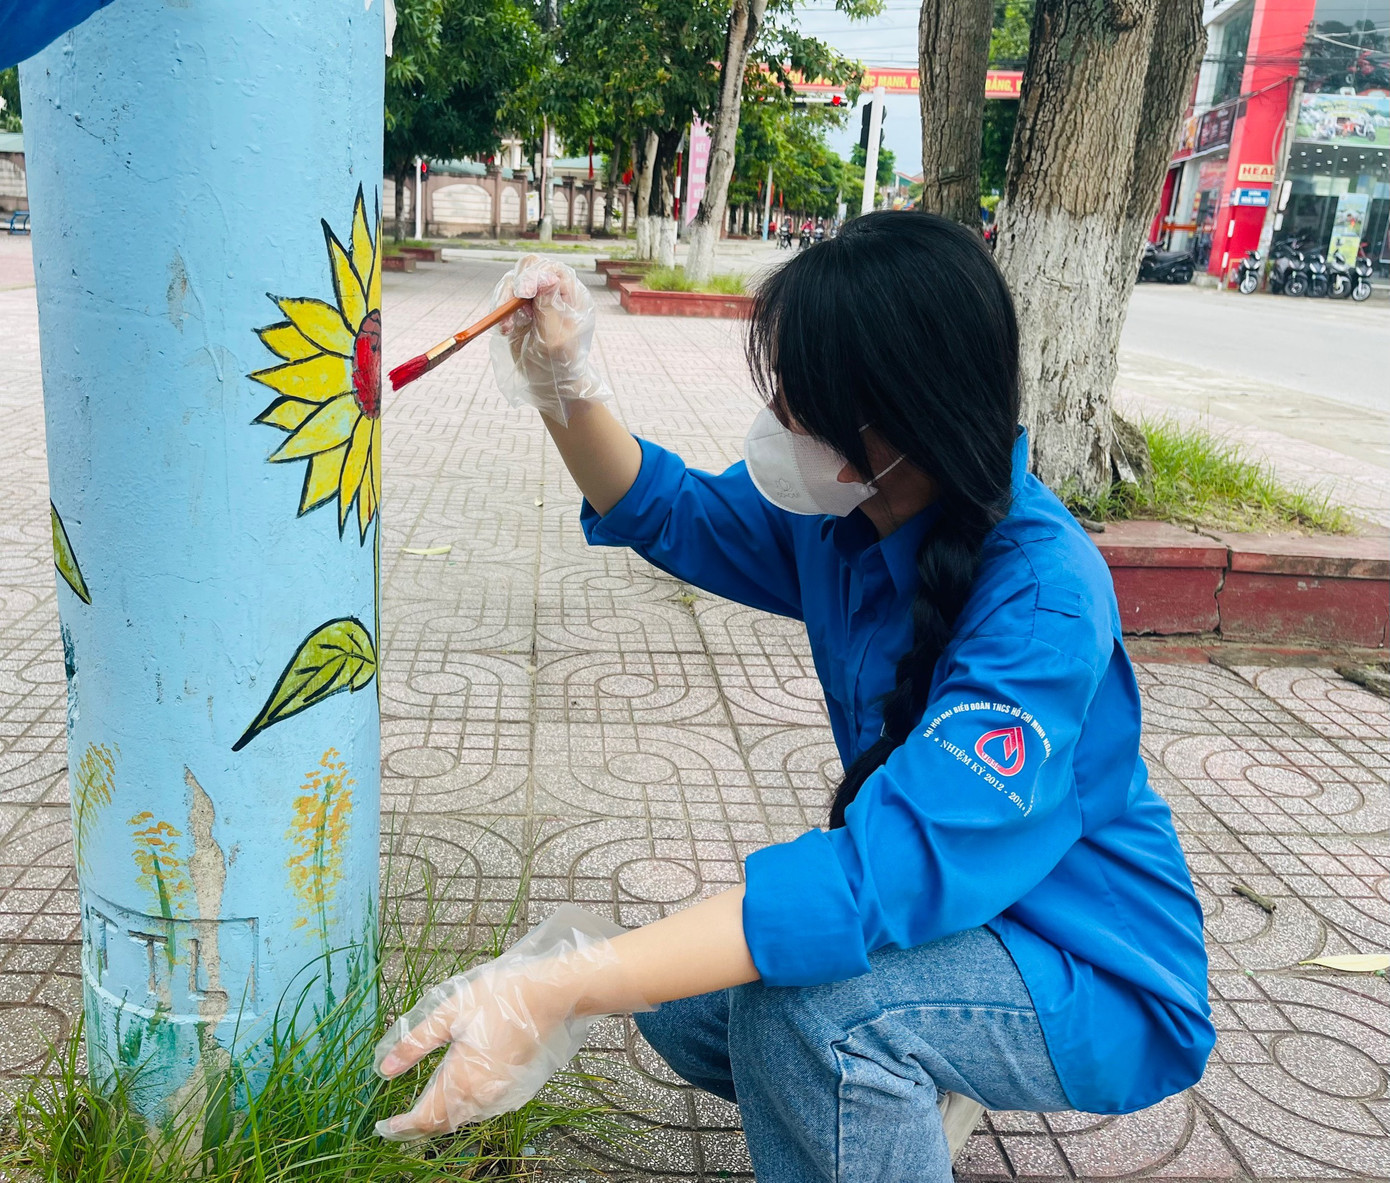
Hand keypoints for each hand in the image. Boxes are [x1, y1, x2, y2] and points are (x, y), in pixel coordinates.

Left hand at [373, 906, 644, 1140]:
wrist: (549, 994)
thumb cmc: (499, 996)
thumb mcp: (449, 1012)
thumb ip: (416, 1043)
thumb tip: (385, 1070)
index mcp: (462, 1077)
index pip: (426, 1117)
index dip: (402, 1127)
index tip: (383, 1127)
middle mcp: (481, 1092)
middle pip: (443, 1124)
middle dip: (417, 1128)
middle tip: (395, 1126)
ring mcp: (499, 1090)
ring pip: (462, 1118)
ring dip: (438, 1121)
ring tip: (417, 1115)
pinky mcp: (510, 1084)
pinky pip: (478, 1109)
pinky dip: (458, 1111)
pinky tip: (451, 1099)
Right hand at [489, 256, 608, 422]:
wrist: (550, 385)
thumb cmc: (560, 365)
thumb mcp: (555, 338)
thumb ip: (549, 307)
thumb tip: (546, 277)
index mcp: (571, 296)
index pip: (552, 270)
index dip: (536, 274)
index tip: (524, 292)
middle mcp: (552, 292)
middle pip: (529, 268)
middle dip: (517, 285)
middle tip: (509, 304)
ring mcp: (534, 300)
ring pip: (512, 282)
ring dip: (504, 301)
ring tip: (508, 328)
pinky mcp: (518, 310)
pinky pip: (503, 298)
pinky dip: (499, 311)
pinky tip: (505, 330)